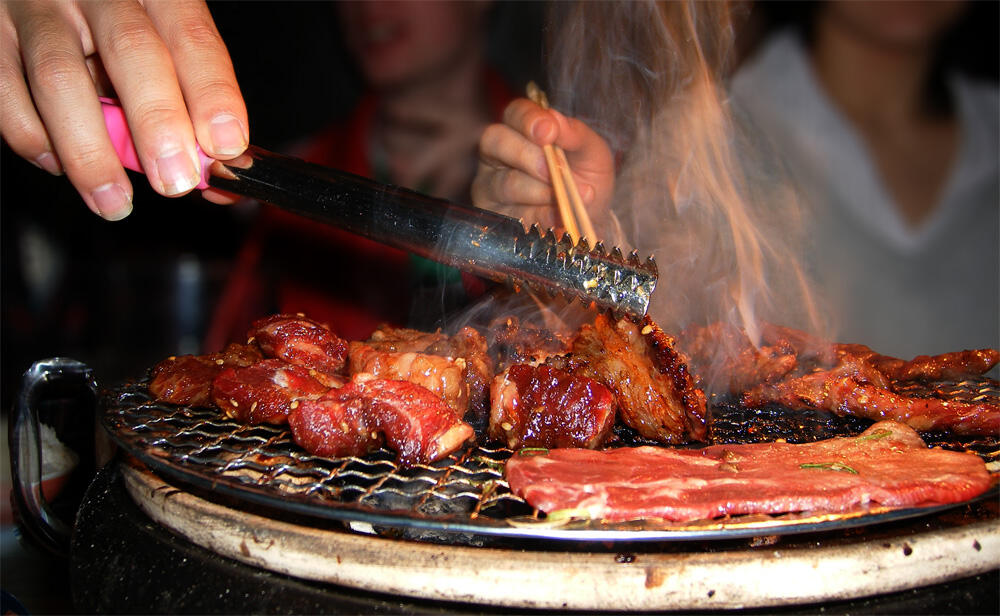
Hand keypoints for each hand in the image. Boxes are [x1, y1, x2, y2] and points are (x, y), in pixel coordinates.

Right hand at [1, 0, 246, 219]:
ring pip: (59, 77)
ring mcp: (37, 7)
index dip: (212, 93)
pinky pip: (4, 88)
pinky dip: (31, 136)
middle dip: (157, 122)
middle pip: (131, 50)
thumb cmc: (118, 26)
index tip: (224, 144)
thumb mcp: (161, 46)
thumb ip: (188, 99)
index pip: (191, 37)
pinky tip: (57, 164)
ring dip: (90, 152)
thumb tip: (215, 172)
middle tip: (174, 180)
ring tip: (113, 200)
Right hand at [472, 98, 614, 232]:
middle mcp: (500, 154)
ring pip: (506, 184)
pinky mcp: (497, 217)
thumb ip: (575, 134)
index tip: (549, 132)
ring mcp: (493, 186)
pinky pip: (515, 215)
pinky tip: (561, 217)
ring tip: (570, 196)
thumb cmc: (586, 177)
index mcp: (522, 129)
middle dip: (526, 155)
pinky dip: (542, 215)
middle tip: (552, 170)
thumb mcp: (592, 151)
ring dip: (540, 191)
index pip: (515, 113)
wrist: (590, 219)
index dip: (528, 120)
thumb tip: (554, 122)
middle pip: (495, 141)